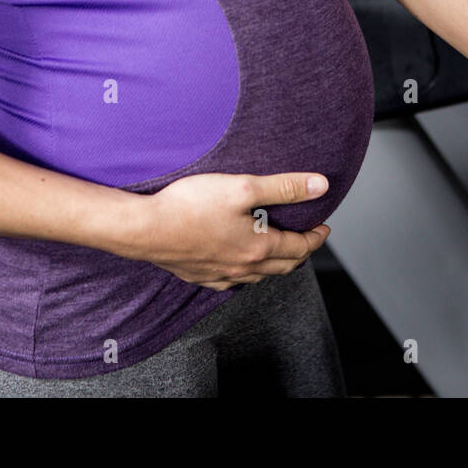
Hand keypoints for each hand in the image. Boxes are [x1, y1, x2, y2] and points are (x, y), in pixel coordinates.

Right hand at [135, 172, 332, 290]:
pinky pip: (231, 281)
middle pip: (282, 266)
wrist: (145, 229)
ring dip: (274, 264)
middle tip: (306, 239)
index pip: (299, 247)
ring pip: (258, 276)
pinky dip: (245, 273)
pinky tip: (238, 264)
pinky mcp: (199, 276)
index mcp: (257, 248)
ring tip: (277, 249)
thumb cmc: (190, 206)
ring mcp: (219, 275)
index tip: (323, 227)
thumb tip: (320, 186)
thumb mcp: (243, 187)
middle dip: (299, 252)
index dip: (315, 237)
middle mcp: (242, 267)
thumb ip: (283, 188)